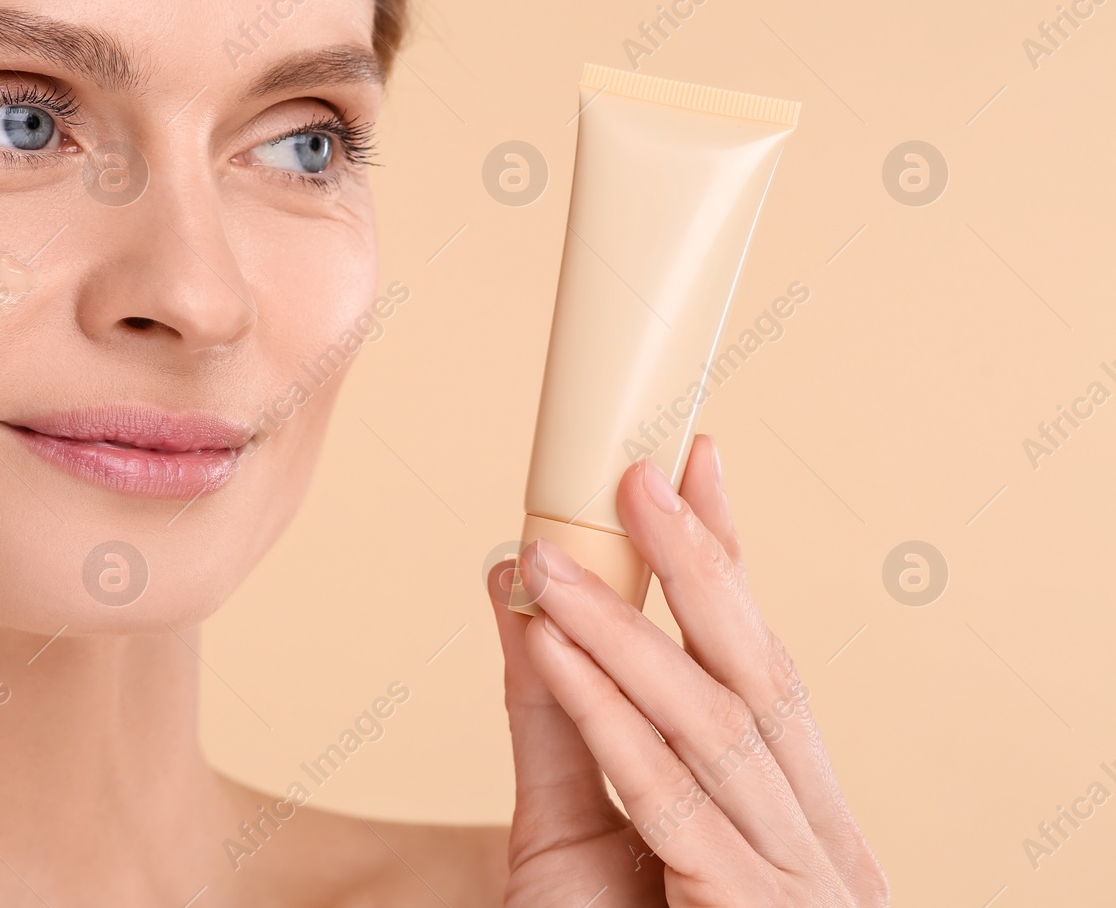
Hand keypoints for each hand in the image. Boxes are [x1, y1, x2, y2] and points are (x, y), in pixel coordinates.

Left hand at [488, 434, 887, 906]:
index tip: (696, 466)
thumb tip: (513, 588)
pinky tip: (551, 646)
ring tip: (553, 554)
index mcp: (792, 815)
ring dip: (625, 629)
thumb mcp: (572, 834)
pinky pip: (672, 798)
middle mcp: (820, 842)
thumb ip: (555, 717)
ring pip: (713, 726)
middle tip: (643, 472)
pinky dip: (606, 712)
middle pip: (759, 678)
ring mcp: (802, 885)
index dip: (731, 562)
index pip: (761, 666)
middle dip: (701, 566)